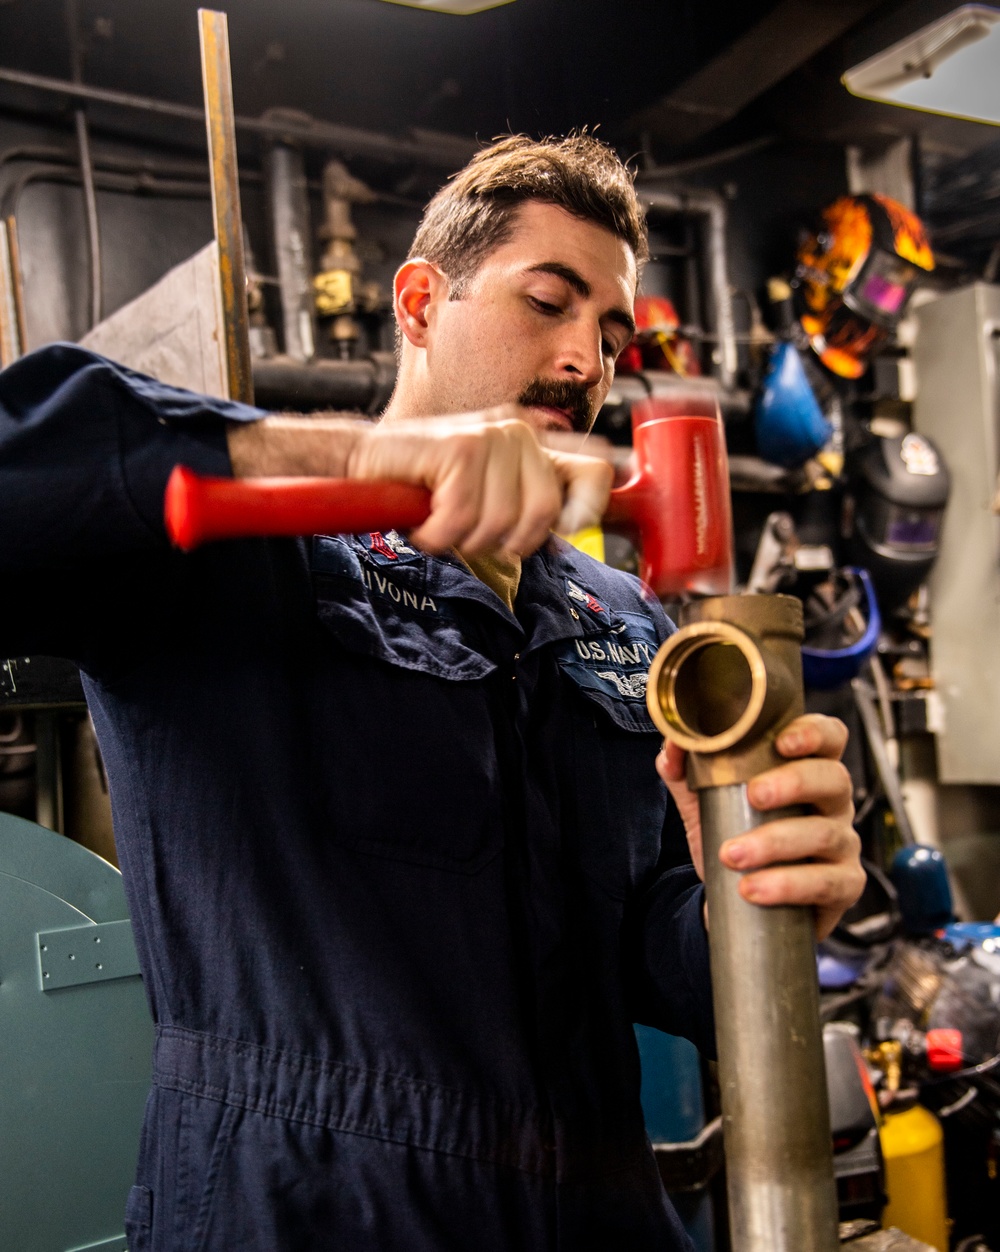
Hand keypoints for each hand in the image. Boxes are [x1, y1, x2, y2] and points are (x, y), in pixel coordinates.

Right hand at [353, 406, 612, 556]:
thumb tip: (568, 534)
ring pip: (502, 523)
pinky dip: (437, 534)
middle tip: (471, 533)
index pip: (594, 469)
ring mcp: (491, 435)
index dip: (589, 507)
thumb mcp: (489, 498)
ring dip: (463, 540)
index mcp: (533, 442)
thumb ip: (530, 506)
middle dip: (506, 541)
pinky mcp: (461, 447)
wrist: (364, 463)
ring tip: (441, 522)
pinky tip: (424, 520)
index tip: (565, 531)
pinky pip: (463, 519)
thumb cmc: (424, 485)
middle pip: (546, 512)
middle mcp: (519, 431)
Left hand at [656, 713, 863, 939]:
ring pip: (825, 834)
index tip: (782, 742)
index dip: (814, 733)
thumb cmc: (734, 835)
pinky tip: (752, 889)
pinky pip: (827, 884)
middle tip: (753, 795)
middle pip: (833, 779)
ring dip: (775, 842)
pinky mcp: (844, 886)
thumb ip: (685, 769)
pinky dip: (787, 886)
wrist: (736, 899)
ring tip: (732, 855)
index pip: (829, 737)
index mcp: (807, 769)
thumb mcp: (704, 800)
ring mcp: (843, 844)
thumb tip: (672, 746)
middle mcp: (833, 802)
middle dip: (793, 783)